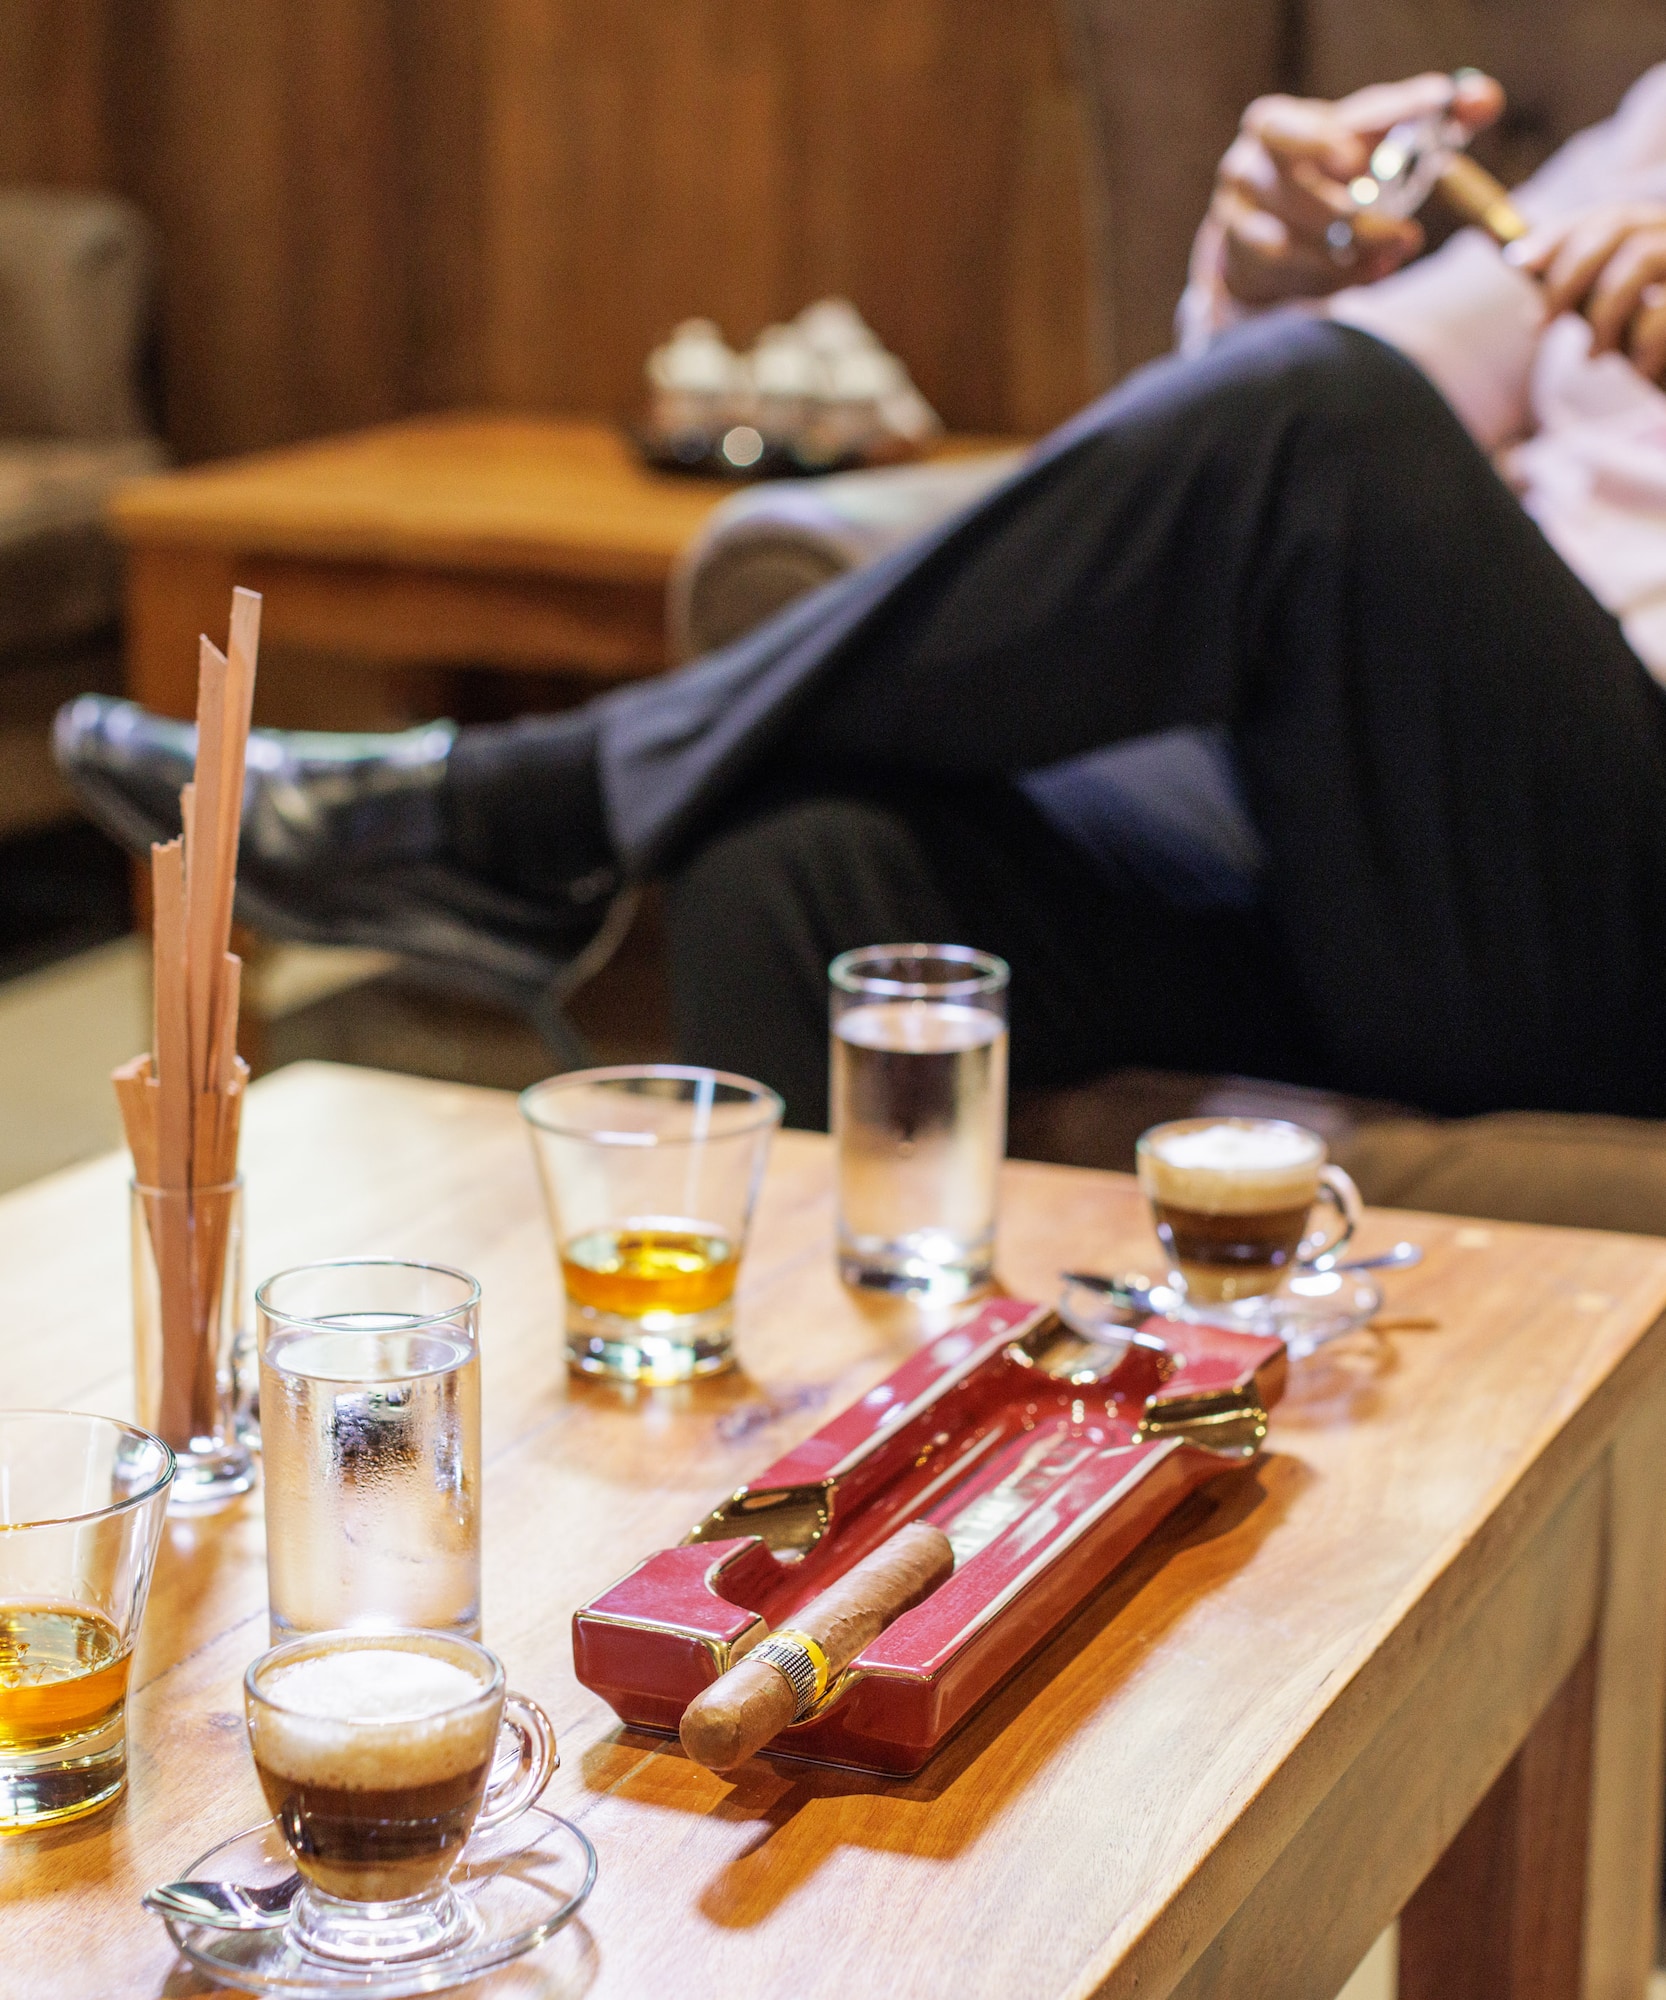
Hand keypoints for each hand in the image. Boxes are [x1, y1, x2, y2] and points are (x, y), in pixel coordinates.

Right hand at [1212, 70, 1504, 305]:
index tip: (1356, 159)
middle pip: (1291, 195)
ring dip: (1347, 256)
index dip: (1321, 142)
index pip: (1291, 127)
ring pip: (1287, 245)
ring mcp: (1234, 222)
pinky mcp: (1238, 268)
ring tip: (1395, 254)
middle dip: (1354, 220)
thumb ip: (1432, 114)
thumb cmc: (1341, 170)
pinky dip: (1332, 280)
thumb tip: (1484, 99)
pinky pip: (1286, 280)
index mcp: (1274, 125)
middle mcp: (1243, 169)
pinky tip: (1369, 274)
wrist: (1283, 230)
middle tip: (1409, 235)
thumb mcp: (1380, 136)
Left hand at [1508, 206, 1665, 382]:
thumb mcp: (1634, 322)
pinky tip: (1637, 371)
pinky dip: (1643, 342)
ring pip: (1641, 257)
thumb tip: (1538, 307)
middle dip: (1568, 274)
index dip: (1561, 233)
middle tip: (1538, 325)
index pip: (1610, 216)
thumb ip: (1600, 304)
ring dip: (1603, 310)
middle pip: (1621, 226)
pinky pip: (1664, 312)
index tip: (1518, 262)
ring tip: (1594, 356)